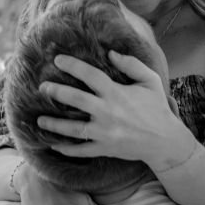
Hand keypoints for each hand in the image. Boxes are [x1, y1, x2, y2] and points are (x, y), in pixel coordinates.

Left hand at [37, 51, 187, 168]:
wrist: (165, 140)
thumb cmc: (156, 107)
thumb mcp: (150, 80)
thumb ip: (131, 64)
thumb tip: (110, 53)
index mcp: (116, 93)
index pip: (90, 75)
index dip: (73, 66)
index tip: (57, 60)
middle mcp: (107, 112)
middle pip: (75, 99)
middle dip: (56, 92)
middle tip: (42, 87)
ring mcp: (104, 132)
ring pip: (73, 128)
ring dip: (54, 124)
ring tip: (39, 119)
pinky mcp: (105, 149)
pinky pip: (81, 150)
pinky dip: (66, 149)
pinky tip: (53, 145)